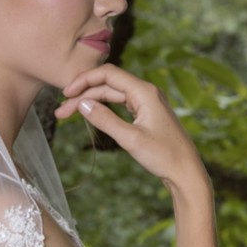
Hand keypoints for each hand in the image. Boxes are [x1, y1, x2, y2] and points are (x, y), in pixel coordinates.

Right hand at [55, 64, 207, 191]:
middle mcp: (146, 92)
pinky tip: (90, 114)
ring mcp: (146, 103)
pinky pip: (119, 104)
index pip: (108, 74)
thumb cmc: (163, 156)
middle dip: (82, 95)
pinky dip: (102, 108)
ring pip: (111, 95)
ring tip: (67, 115)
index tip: (65, 94)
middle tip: (60, 112)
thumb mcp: (130, 139)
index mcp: (144, 92)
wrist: (186, 172)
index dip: (84, 80)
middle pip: (107, 85)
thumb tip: (82, 104)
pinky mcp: (145, 114)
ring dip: (89, 102)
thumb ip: (105, 119)